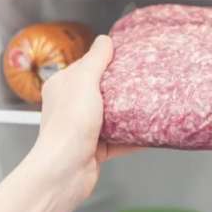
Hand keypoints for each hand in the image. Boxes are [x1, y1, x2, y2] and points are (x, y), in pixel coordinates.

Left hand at [34, 35, 135, 203]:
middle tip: (142, 79)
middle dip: (121, 87)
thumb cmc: (69, 125)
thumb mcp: (84, 81)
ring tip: (149, 103)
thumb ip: (96, 59)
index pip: (86, 66)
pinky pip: (119, 139)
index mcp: (62, 86)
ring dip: (128, 113)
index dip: (105, 60)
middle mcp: (70, 107)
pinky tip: (149, 131)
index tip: (126, 56)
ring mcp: (82, 129)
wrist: (65, 170)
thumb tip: (105, 40)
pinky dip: (133, 136)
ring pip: (111, 116)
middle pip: (101, 90)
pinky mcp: (94, 149)